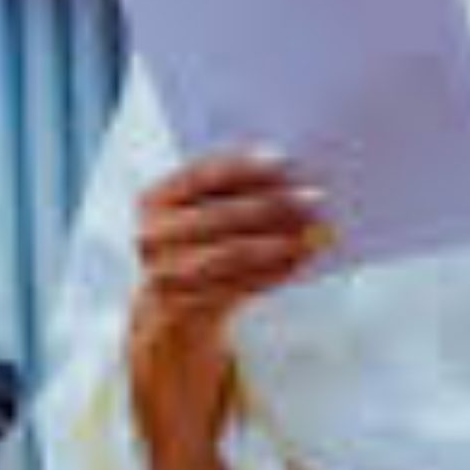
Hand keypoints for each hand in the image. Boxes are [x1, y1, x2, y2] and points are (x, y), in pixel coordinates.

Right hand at [127, 147, 329, 469]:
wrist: (173, 444)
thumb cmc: (201, 361)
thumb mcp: (214, 296)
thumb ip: (234, 253)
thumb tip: (300, 205)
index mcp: (145, 251)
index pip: (167, 191)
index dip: (216, 169)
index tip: (274, 155)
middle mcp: (136, 275)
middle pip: (181, 219)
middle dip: (250, 200)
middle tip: (312, 192)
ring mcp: (145, 311)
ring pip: (196, 257)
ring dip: (261, 237)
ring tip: (316, 228)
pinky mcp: (162, 346)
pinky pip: (209, 300)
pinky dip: (258, 277)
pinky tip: (297, 264)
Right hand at [133, 146, 330, 333]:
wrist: (173, 311)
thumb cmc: (204, 244)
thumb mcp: (206, 214)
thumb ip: (239, 193)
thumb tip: (297, 178)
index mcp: (155, 199)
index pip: (200, 175)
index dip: (242, 166)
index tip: (284, 158)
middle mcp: (152, 235)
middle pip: (219, 216)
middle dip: (272, 204)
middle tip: (317, 196)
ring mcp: (163, 274)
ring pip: (230, 255)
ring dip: (280, 243)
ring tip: (317, 233)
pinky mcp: (183, 306)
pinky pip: (237, 288)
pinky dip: (274, 273)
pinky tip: (302, 261)